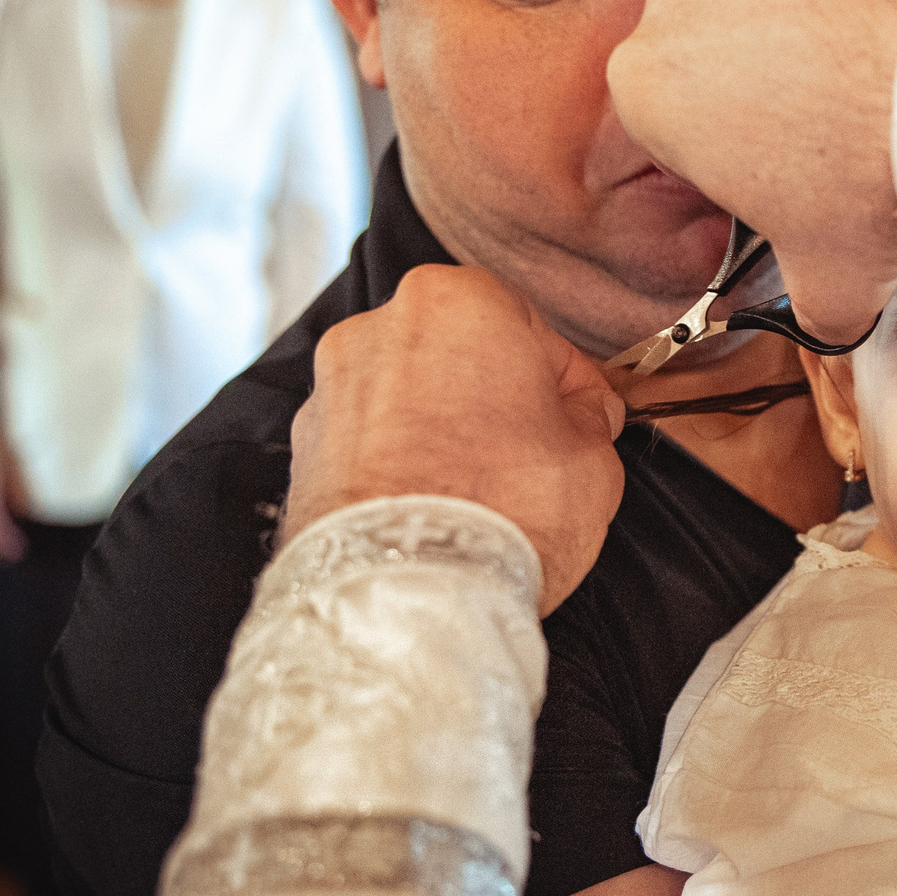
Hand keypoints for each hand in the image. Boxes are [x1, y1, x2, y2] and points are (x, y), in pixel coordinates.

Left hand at [284, 266, 627, 613]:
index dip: (566, 383)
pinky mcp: (302, 451)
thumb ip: (587, 416)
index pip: (532, 328)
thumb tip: (578, 415)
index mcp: (456, 301)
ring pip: (408, 399)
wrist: (406, 595)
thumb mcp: (594, 455)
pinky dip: (398, 467)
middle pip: (460, 356)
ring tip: (478, 495)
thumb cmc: (507, 510)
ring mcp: (329, 389)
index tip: (582, 423)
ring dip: (442, 432)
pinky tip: (432, 512)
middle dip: (495, 401)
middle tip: (533, 459)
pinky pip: (369, 446)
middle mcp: (378, 328)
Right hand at [607, 0, 896, 343]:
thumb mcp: (834, 281)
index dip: (731, 150)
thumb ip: (808, 309)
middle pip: (714, 42)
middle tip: (839, 121)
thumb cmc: (885, 171)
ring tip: (882, 73)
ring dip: (813, 20)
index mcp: (645, 84)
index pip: (674, 120)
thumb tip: (823, 322)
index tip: (784, 169)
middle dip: (764, 78)